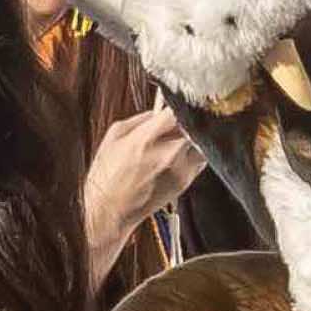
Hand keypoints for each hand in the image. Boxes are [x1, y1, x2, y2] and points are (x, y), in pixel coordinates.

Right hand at [82, 107, 211, 280]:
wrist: (110, 211)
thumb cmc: (107, 175)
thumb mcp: (114, 137)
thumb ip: (140, 120)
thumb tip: (159, 111)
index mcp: (146, 138)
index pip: (177, 110)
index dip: (181, 101)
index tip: (179, 99)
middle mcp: (168, 153)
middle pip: (195, 124)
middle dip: (191, 117)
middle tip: (186, 114)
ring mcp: (180, 169)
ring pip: (203, 141)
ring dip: (197, 134)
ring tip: (186, 132)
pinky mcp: (186, 182)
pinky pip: (201, 158)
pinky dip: (196, 150)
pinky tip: (183, 150)